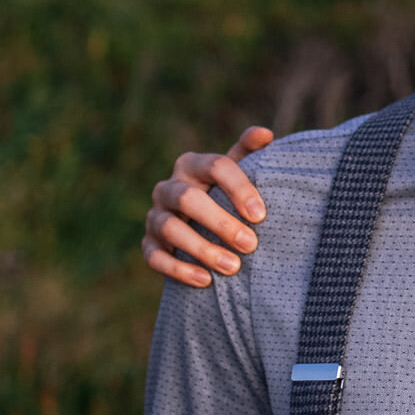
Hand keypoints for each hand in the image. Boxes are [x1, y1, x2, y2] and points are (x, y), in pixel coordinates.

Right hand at [140, 127, 273, 286]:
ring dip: (202, 249)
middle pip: (188, 198)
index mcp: (192, 164)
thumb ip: (250, 153)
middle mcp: (168, 187)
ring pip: (170, 229)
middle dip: (220, 222)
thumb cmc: (227, 195)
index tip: (261, 215)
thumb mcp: (239, 172)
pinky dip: (179, 270)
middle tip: (251, 244)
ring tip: (234, 267)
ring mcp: (155, 216)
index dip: (239, 188)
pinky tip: (206, 281)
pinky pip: (155, 257)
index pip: (215, 166)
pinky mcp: (148, 244)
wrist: (202, 225)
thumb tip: (265, 134)